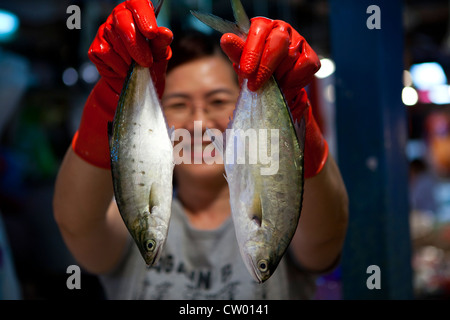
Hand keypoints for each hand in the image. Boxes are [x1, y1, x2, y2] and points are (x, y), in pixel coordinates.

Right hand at [72, 0, 172, 168]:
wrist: (135, 89)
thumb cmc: (150, 66)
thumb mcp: (161, 55)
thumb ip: (162, 43)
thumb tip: (164, 32)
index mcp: (137, 13)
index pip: (137, 4)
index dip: (143, 16)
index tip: (151, 33)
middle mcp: (118, 18)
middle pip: (123, 22)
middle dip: (136, 45)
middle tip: (145, 62)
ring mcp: (104, 32)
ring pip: (114, 39)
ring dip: (129, 58)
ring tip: (136, 67)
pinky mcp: (96, 49)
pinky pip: (105, 54)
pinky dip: (117, 66)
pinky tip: (124, 71)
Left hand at [220, 17, 327, 177]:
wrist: (273, 87)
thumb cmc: (255, 71)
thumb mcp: (244, 64)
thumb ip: (237, 53)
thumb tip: (226, 40)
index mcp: (263, 26)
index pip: (258, 31)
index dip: (252, 52)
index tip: (245, 72)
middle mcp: (282, 30)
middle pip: (277, 43)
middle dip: (265, 68)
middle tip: (255, 86)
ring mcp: (299, 42)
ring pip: (291, 57)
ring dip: (278, 78)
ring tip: (270, 88)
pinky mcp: (311, 57)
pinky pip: (304, 67)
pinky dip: (293, 81)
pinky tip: (284, 87)